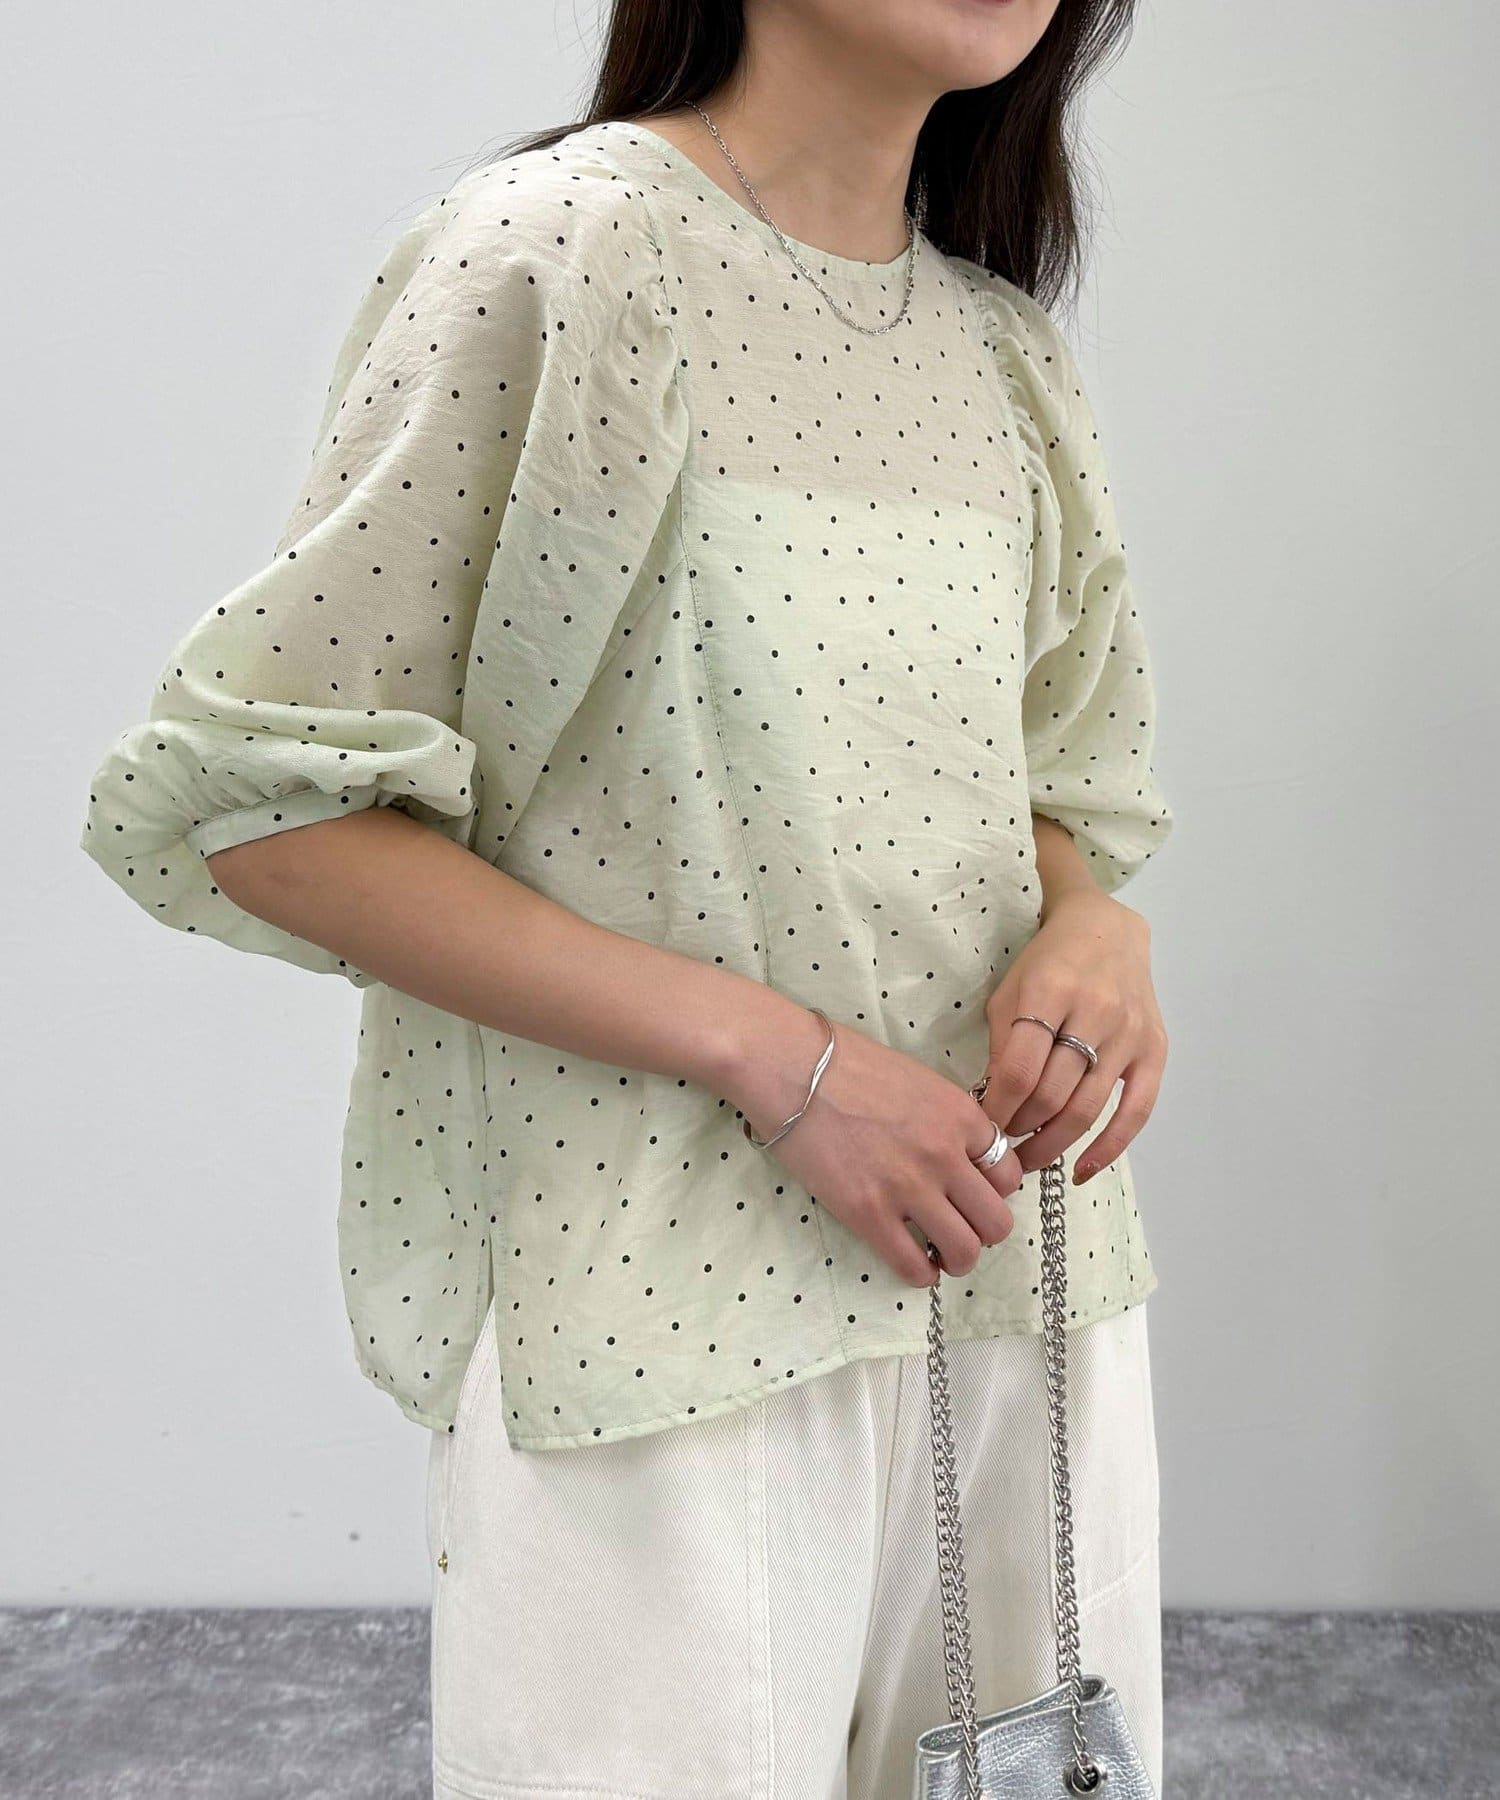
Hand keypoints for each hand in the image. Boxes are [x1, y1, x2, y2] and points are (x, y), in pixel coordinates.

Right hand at [724, 1006, 1024, 1286]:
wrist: (790, 1066)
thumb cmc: (845, 1063)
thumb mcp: (918, 1079)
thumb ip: (947, 1118)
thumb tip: (958, 1151)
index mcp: (960, 1116)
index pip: (1009, 1174)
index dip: (994, 1190)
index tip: (973, 1194)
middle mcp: (945, 1155)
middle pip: (997, 1221)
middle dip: (984, 1232)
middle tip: (961, 1227)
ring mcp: (908, 1187)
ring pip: (965, 1250)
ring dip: (957, 1258)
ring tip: (939, 1253)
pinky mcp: (868, 1214)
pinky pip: (913, 1266)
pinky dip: (920, 1273)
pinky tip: (911, 1262)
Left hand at [978, 889, 1167, 1184]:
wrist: (1107, 930)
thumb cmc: (1048, 962)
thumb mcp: (1011, 991)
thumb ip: (1002, 1045)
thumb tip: (991, 1106)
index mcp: (1050, 992)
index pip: (1019, 1069)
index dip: (996, 1109)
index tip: (980, 1129)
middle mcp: (1095, 1011)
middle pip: (1052, 1093)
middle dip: (1020, 1129)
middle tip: (1001, 1146)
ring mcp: (1129, 1033)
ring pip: (1087, 1108)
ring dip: (1053, 1144)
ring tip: (1029, 1159)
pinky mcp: (1155, 1049)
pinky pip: (1137, 1111)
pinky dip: (1109, 1148)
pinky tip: (1083, 1170)